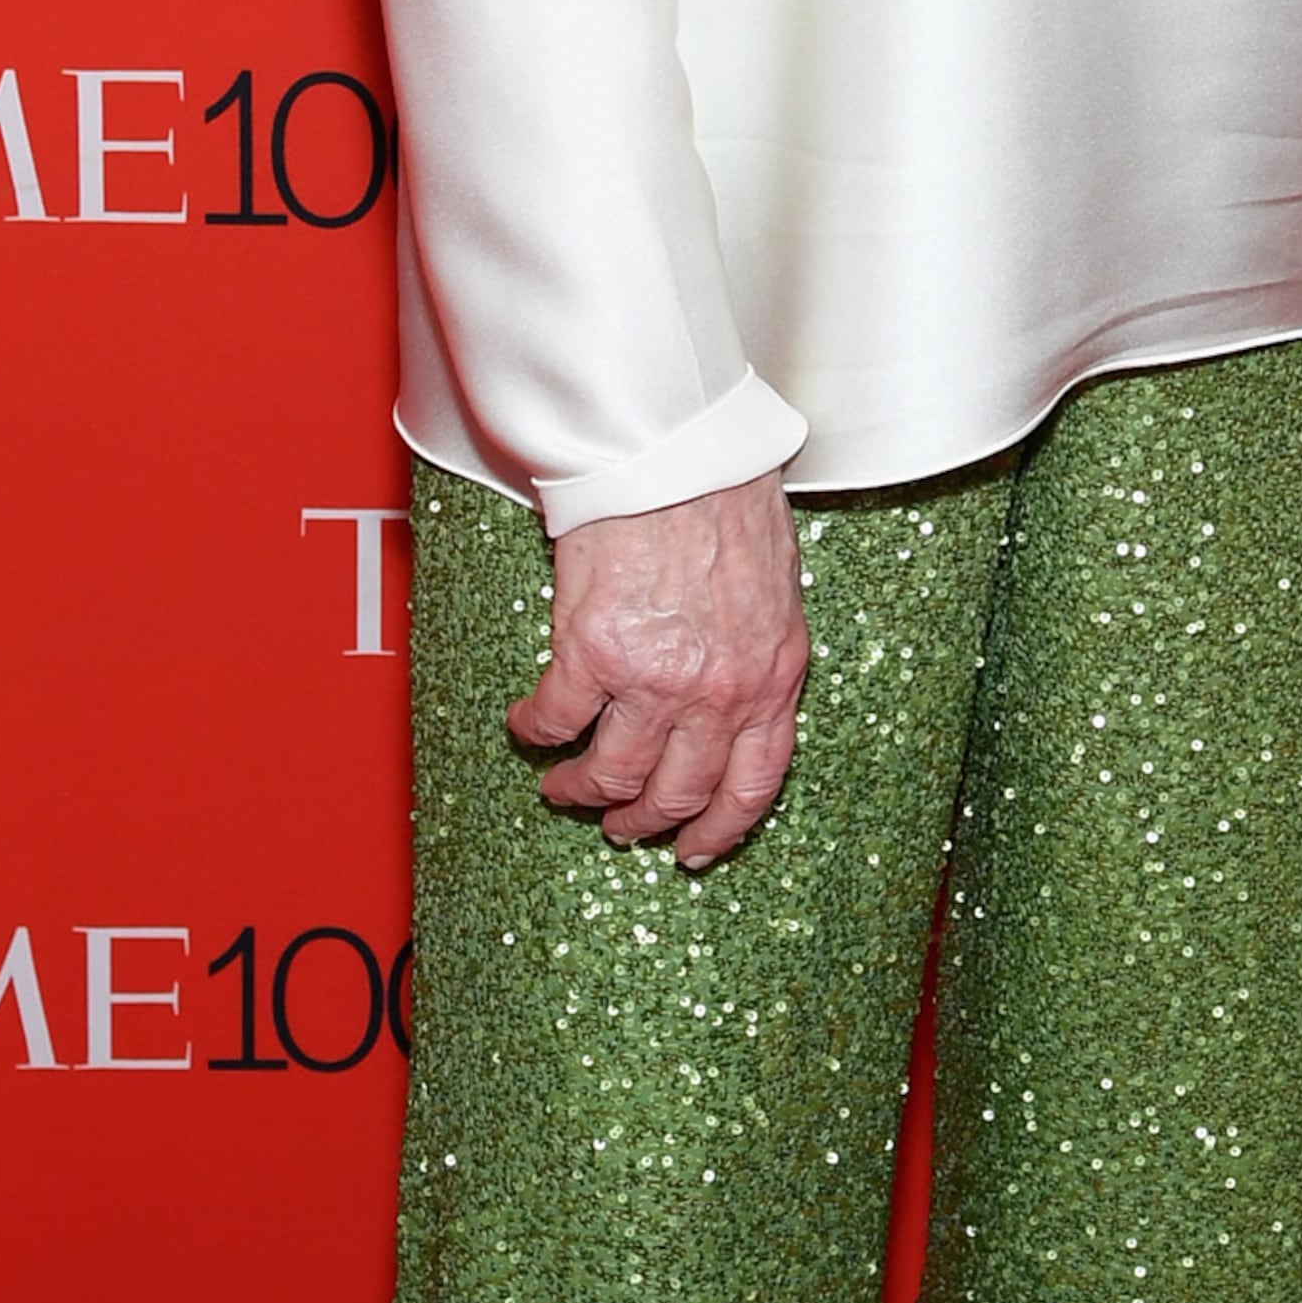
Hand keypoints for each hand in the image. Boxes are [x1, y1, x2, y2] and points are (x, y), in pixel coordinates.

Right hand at [514, 472, 808, 866]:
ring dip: (582, 790)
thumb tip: (735, 694)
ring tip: (563, 787)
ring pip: (612, 774)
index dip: (719, 829)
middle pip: (677, 793)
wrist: (675, 453)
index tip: (695, 849)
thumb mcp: (776, 593)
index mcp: (772, 678)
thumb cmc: (726, 498)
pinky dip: (534, 731)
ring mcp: (654, 680)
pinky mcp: (592, 655)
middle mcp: (718, 693)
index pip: (753, 786)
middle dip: (644, 822)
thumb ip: (758, 655)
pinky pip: (555, 720)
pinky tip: (525, 725)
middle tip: (620, 827)